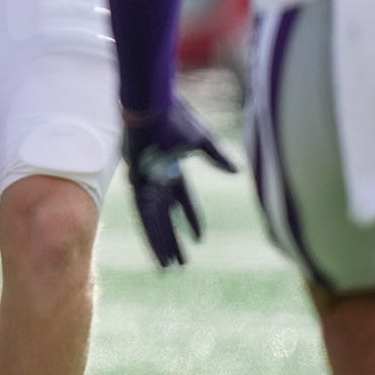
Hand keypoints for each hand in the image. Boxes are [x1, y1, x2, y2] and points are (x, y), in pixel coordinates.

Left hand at [123, 99, 236, 267]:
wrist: (151, 106)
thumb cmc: (175, 118)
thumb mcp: (201, 139)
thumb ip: (217, 156)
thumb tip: (237, 171)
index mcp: (173, 169)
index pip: (184, 201)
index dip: (192, 219)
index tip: (201, 239)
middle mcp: (158, 180)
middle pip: (166, 217)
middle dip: (173, 240)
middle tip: (180, 264)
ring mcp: (147, 183)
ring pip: (154, 221)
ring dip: (161, 244)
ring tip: (168, 268)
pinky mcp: (137, 184)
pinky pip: (143, 215)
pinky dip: (151, 234)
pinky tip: (157, 251)